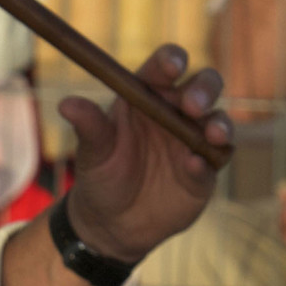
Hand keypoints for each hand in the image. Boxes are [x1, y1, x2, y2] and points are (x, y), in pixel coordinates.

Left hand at [58, 46, 232, 267]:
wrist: (113, 224)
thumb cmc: (101, 177)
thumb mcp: (93, 152)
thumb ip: (89, 126)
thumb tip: (66, 104)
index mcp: (148, 95)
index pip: (165, 67)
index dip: (172, 61)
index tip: (172, 67)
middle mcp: (177, 111)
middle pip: (204, 86)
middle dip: (204, 89)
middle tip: (193, 105)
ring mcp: (194, 140)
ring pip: (218, 121)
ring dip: (219, 124)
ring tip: (210, 133)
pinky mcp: (205, 171)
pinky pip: (215, 161)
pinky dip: (207, 161)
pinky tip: (193, 165)